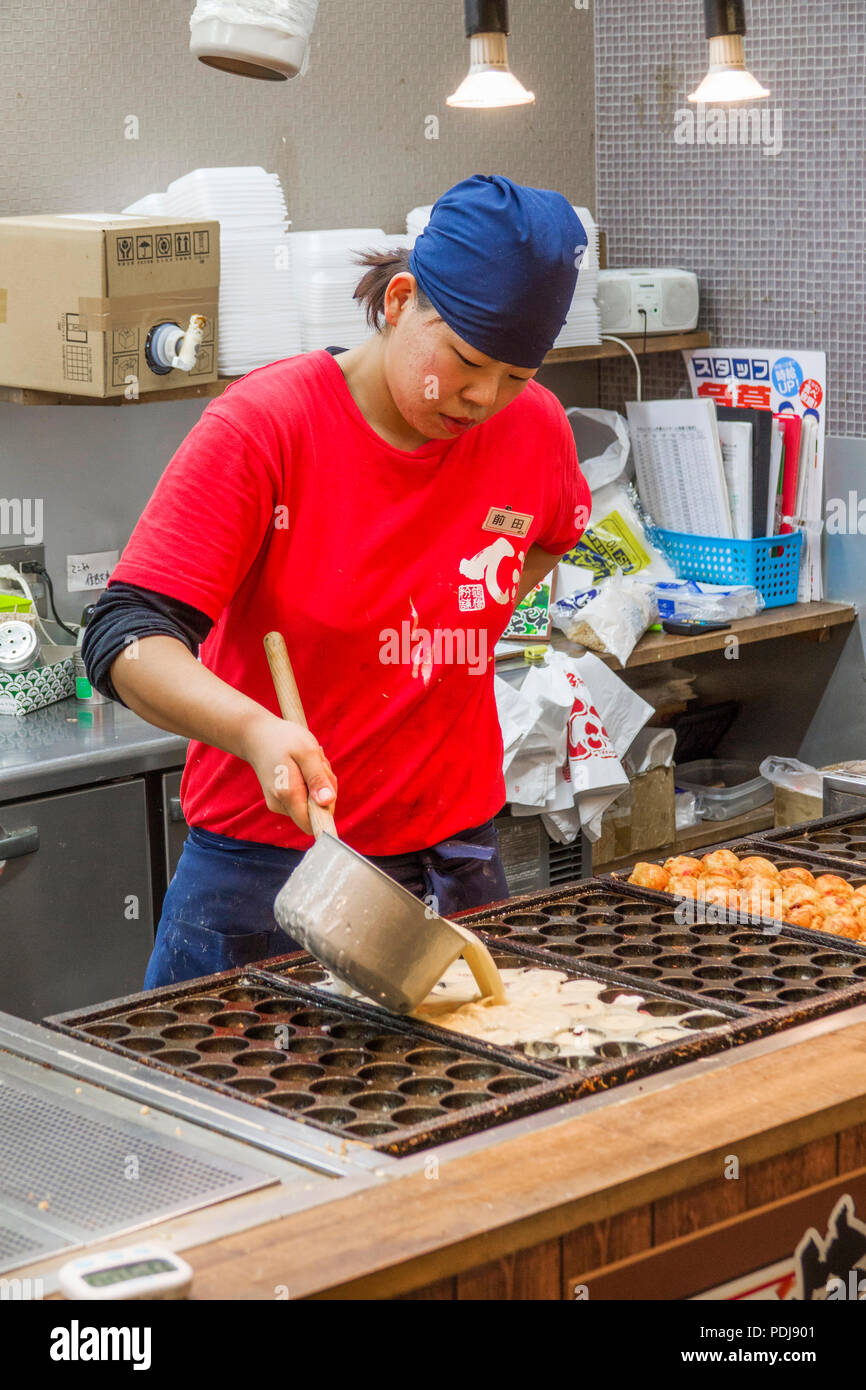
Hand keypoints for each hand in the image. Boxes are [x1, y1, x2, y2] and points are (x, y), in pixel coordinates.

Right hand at [242, 713, 336, 835]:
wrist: (256, 736)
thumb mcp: (307, 751)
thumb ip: (317, 778)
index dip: (326, 810)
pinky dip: (310, 783)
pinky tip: (303, 766)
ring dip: (318, 784)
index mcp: (288, 794)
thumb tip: (327, 802)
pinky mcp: (280, 800)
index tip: (326, 785)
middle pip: (315, 812)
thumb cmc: (283, 739)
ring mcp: (278, 803)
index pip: (312, 823)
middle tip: (319, 764)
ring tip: (309, 762)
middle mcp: (280, 804)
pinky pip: (304, 798)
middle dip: (325, 789)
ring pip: (311, 804)